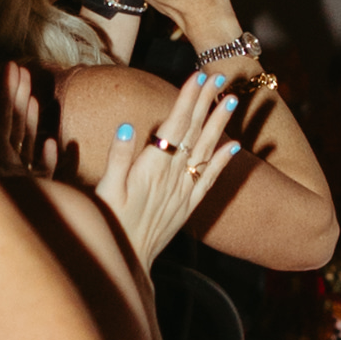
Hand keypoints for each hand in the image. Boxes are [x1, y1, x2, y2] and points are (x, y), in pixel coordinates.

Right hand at [91, 74, 244, 268]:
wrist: (126, 263)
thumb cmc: (108, 226)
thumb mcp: (105, 191)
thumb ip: (118, 159)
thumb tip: (128, 127)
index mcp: (152, 168)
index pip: (174, 125)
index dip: (188, 99)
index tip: (199, 76)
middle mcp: (172, 176)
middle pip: (193, 132)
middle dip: (206, 102)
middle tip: (218, 76)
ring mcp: (183, 191)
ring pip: (205, 151)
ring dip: (219, 124)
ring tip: (231, 101)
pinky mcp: (187, 206)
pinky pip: (209, 180)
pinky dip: (223, 162)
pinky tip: (235, 147)